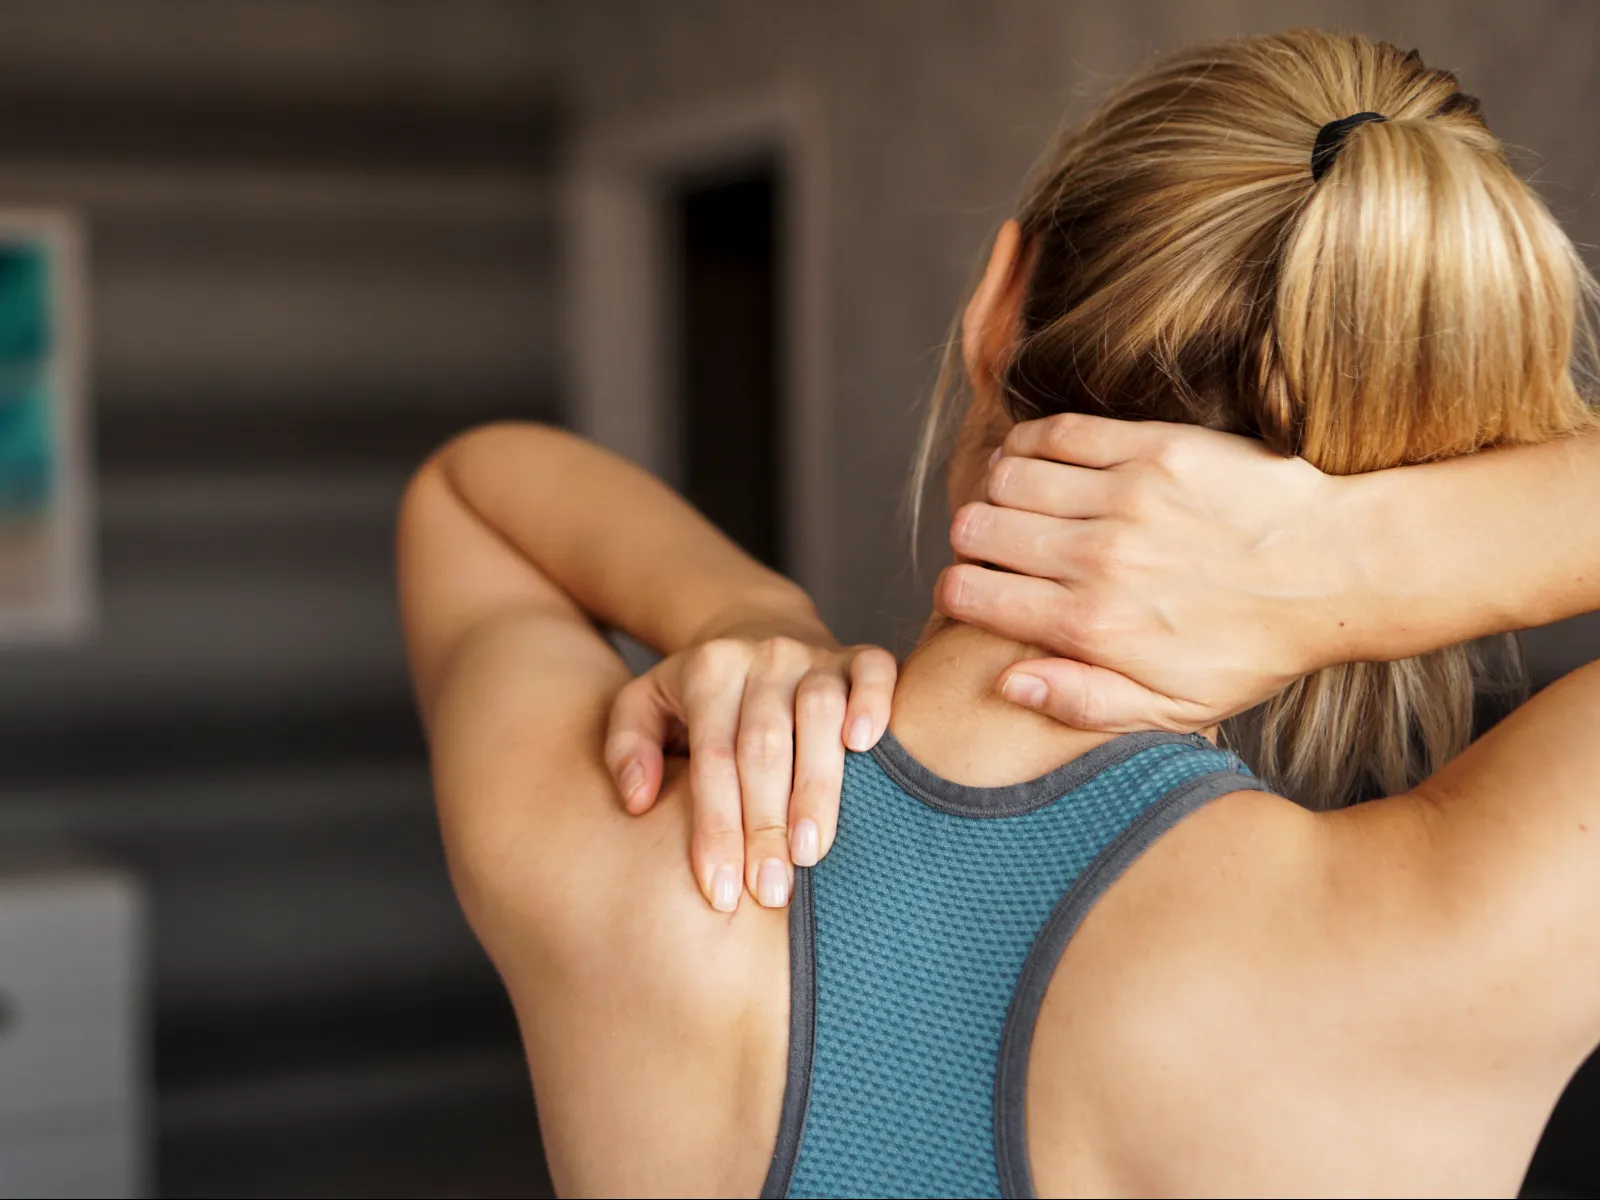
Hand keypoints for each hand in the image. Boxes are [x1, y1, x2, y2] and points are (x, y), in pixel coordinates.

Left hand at [605, 633, 896, 912]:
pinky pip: (875, 671)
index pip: (712, 759)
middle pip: (764, 745)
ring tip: (812, 852)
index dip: (717, 828)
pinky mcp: (857, 655)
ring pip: (819, 714)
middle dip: (765, 825)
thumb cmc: (698, 694)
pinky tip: (867, 746)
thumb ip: (627, 747)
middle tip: (770, 891)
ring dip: (817, 787)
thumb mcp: (644, 704)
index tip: (721, 893)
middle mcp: (762, 658)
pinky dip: (875, 703)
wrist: (756, 630)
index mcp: (707, 671)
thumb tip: (637, 800)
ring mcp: (813, 655)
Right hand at [939, 413, 1353, 730]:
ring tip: (1021, 504)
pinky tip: (1040, 460)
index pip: (969, 594)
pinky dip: (1031, 443)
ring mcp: (1126, 499)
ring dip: (1000, 490)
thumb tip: (1006, 683)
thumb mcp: (1174, 709)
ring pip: (1006, 476)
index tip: (976, 590)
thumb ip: (1083, 702)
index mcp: (1092, 629)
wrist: (1340, 572)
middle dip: (972, 540)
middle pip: (975, 529)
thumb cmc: (1254, 648)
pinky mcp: (1154, 448)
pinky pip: (1056, 432)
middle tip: (996, 546)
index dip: (958, 591)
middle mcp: (1099, 561)